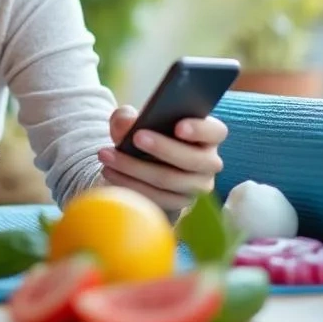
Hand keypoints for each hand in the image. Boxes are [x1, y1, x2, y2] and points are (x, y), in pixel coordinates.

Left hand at [97, 105, 227, 211]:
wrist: (141, 163)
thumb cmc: (145, 135)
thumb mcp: (136, 121)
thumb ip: (128, 117)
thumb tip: (125, 122)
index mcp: (207, 136)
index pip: (215, 132)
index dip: (200, 129)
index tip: (179, 126)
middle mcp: (208, 162)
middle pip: (192, 159)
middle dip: (163, 148)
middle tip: (136, 137)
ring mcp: (196, 186)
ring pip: (170, 180)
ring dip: (135, 168)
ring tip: (108, 155)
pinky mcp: (179, 204)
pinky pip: (157, 198)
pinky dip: (131, 185)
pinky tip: (110, 173)